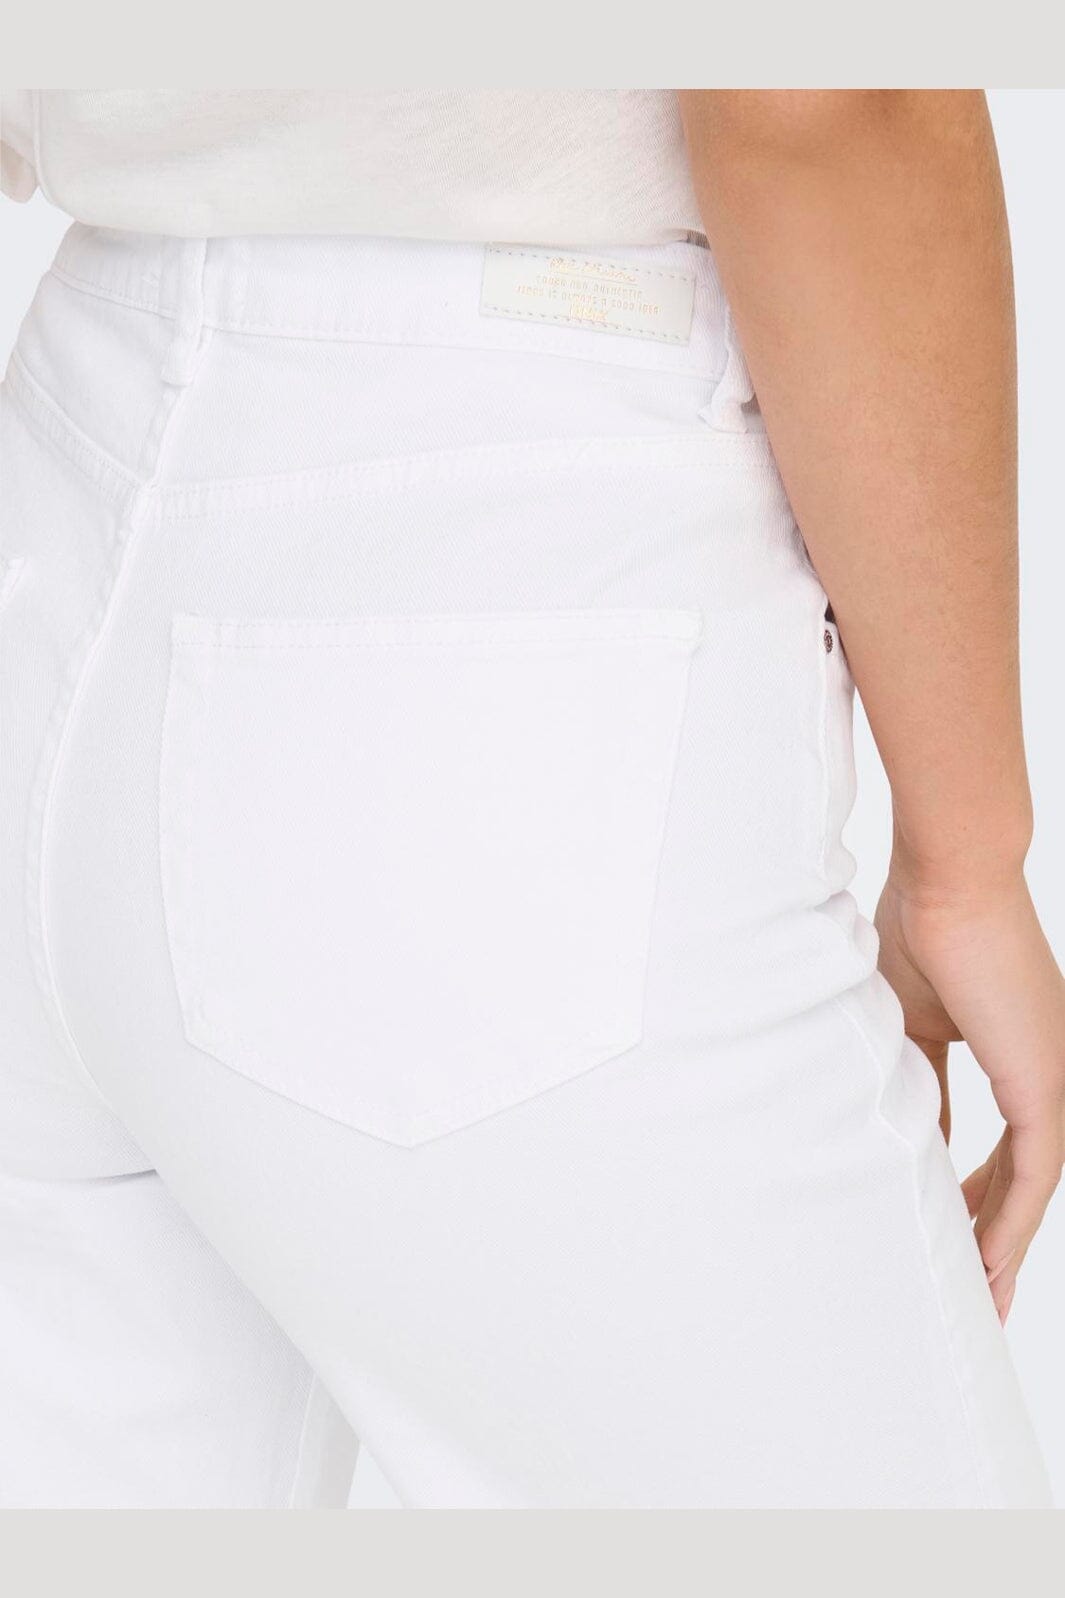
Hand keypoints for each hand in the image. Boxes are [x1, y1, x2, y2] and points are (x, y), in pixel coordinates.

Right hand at [874, 867, 1064, 1323]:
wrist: (948, 879)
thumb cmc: (920, 923)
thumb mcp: (910, 1016)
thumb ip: (918, 1073)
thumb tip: (911, 1126)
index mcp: (1013, 1048)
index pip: (1000, 1139)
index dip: (973, 1187)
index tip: (943, 1222)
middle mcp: (1046, 1068)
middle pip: (1022, 1172)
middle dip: (993, 1229)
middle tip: (971, 1281)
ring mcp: (1053, 1077)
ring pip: (1034, 1184)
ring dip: (1004, 1241)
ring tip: (979, 1290)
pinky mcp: (1048, 1086)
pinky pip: (1034, 1176)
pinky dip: (1009, 1222)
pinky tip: (986, 1260)